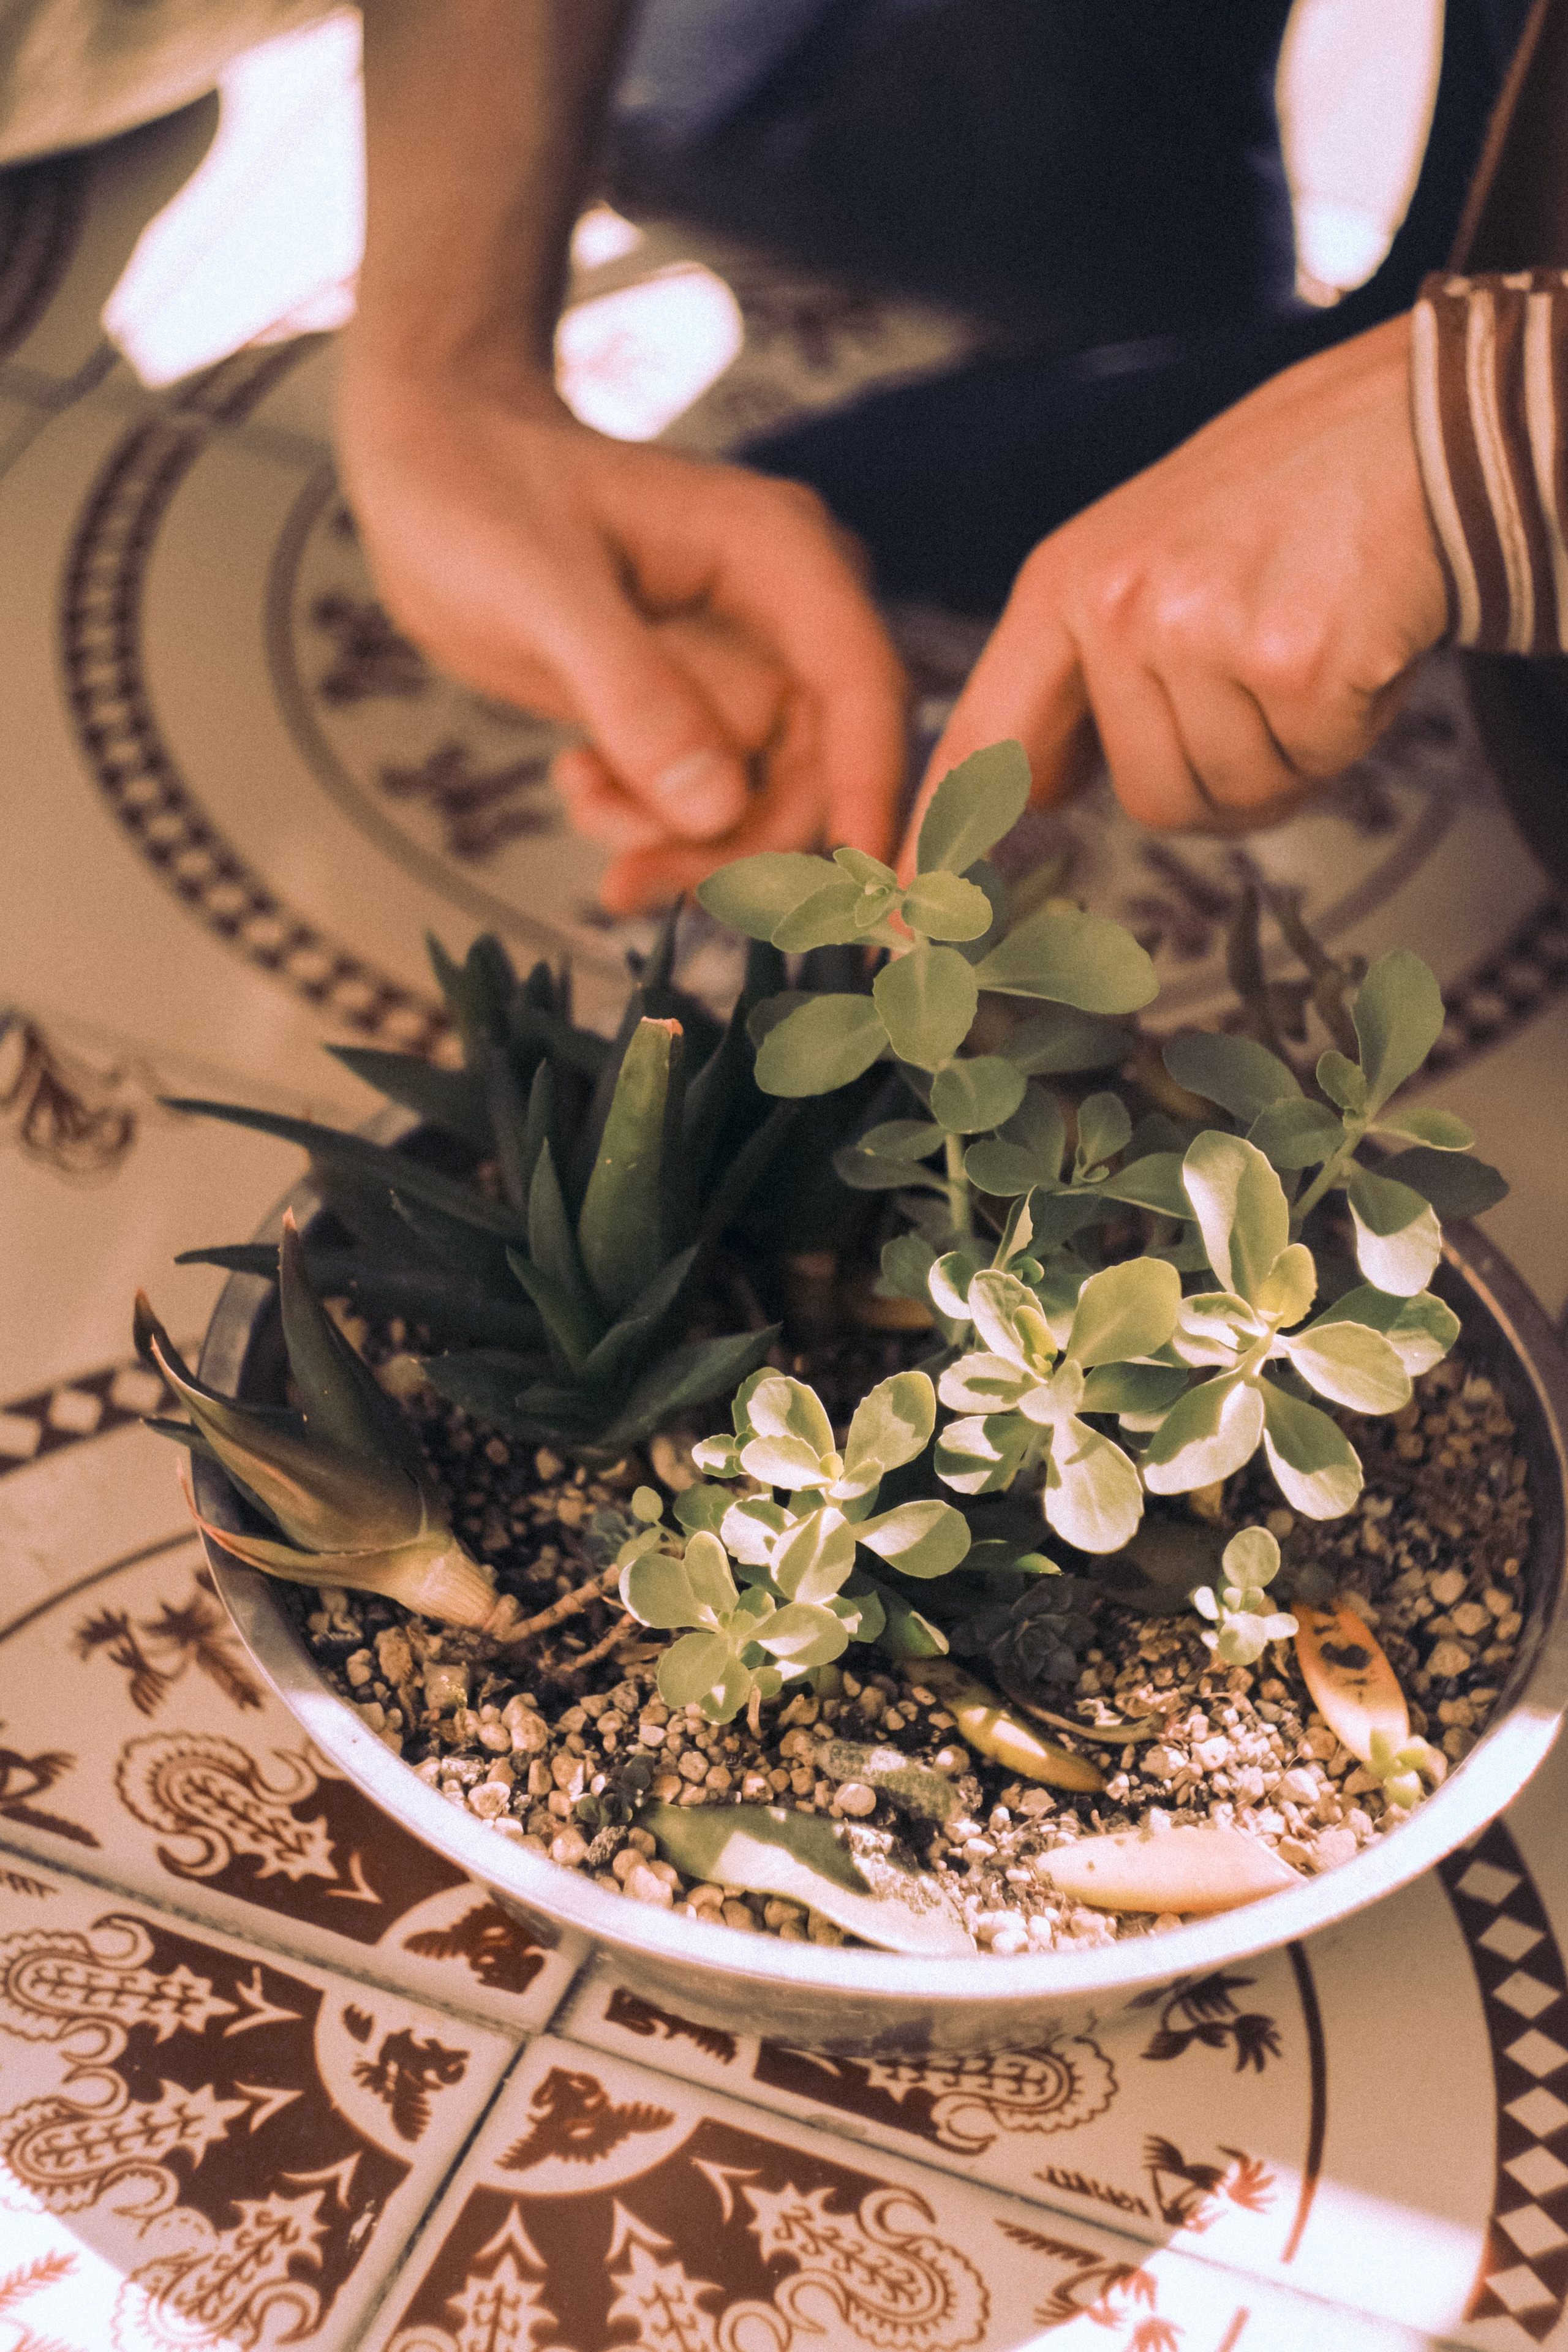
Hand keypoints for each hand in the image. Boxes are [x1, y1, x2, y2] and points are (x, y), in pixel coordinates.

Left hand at [335, 345, 909, 911]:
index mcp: (779, 553)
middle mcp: (784, 612)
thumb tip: (715, 808)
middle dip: (731, 846)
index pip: (863, 690)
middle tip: (628, 880)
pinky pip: (708, 803)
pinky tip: (579, 776)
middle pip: (817, 771)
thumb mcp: (538, 590)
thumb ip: (631, 694)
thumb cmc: (476, 494)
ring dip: (674, 837)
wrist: (431, 471)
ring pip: (760, 804)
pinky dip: (645, 820)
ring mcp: (747, 665)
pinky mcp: (703, 709)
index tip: (858, 894)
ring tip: (582, 794)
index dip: (868, 794)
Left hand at [913, 313, 1448, 844]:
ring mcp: (1198, 634)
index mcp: (1067, 584)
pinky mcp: (1288, 661)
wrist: (1423, 422)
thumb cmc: (1293, 492)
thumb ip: (1087, 669)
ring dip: (1291, 750)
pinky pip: (1311, 767)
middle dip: (1224, 768)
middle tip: (1269, 675)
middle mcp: (1117, 608)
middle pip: (1151, 800)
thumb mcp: (1149, 555)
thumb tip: (1040, 789)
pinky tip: (1356, 644)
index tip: (907, 918)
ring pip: (1233, 796)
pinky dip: (1348, 727)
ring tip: (1312, 645)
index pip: (986, 741)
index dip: (946, 842)